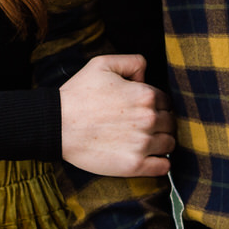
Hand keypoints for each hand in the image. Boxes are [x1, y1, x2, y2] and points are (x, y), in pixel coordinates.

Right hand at [59, 53, 174, 176]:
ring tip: (145, 142)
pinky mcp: (135, 165)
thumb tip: (146, 75)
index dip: (156, 105)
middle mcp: (149, 118)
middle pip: (170, 122)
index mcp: (145, 94)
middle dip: (161, 123)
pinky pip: (164, 166)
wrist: (57, 125)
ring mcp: (143, 143)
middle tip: (143, 126)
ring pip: (170, 143)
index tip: (143, 110)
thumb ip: (132, 61)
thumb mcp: (102, 64)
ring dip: (162, 142)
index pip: (166, 101)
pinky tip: (150, 158)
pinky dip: (161, 163)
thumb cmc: (77, 94)